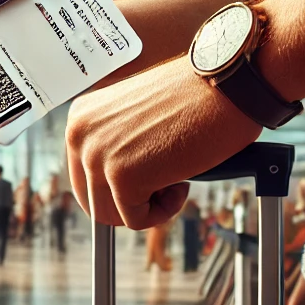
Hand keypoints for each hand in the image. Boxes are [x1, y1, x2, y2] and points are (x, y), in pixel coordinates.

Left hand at [65, 55, 260, 228]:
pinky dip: (164, 211)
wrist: (224, 84)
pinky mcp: (122, 177)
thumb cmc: (192, 97)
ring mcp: (97, 156)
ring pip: (110, 215)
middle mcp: (80, 135)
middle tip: (161, 184)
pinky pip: (136, 220)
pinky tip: (182, 182)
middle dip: (128, 202)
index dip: (115, 187)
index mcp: (81, 118)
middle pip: (91, 199)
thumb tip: (112, 183)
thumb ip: (115, 142)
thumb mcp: (134, 115)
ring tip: (174, 177)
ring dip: (147, 206)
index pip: (83, 175)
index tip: (146, 178)